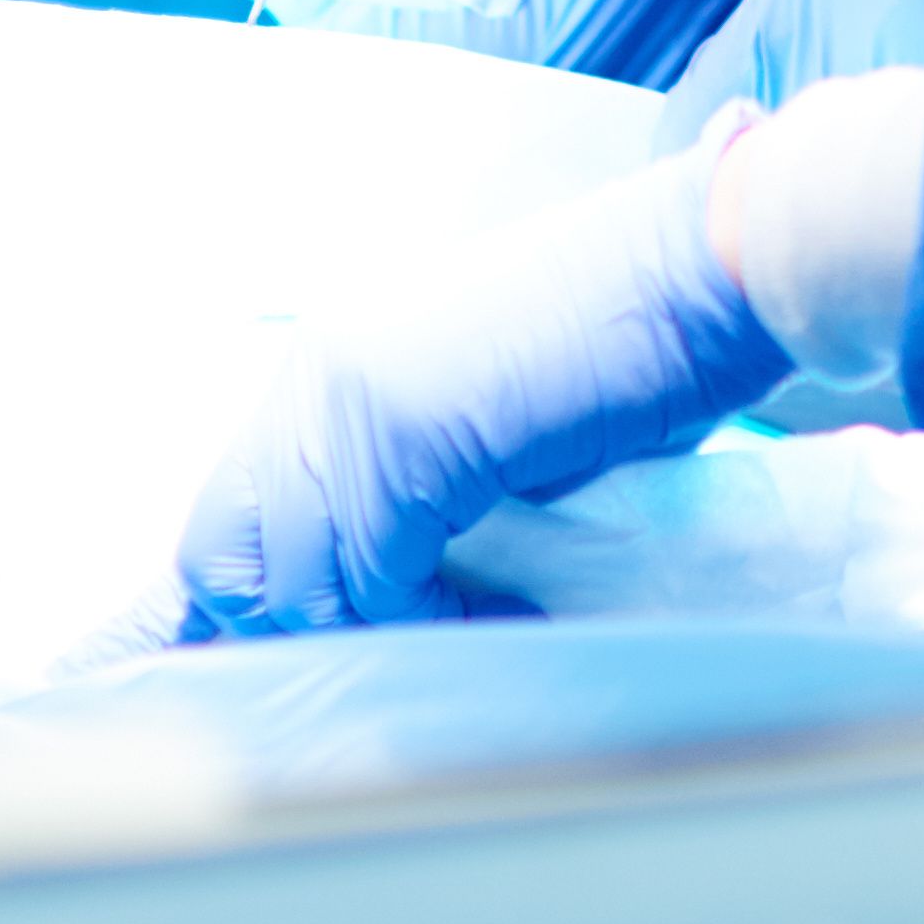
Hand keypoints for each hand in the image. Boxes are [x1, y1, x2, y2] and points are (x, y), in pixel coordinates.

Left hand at [180, 132, 789, 632]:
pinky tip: (497, 606)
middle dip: (297, 629)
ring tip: (467, 624)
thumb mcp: (481, 419)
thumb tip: (374, 598)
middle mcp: (318, 373)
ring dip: (376, 630)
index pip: (224, 519)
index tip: (327, 652)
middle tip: (398, 648)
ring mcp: (352, 399)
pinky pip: (374, 576)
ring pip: (296, 583)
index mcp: (330, 363)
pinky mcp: (405, 434)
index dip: (266, 602)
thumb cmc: (628, 346)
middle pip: (222, 559)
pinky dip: (430, 617)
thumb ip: (408, 486)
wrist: (701, 271)